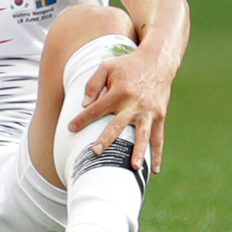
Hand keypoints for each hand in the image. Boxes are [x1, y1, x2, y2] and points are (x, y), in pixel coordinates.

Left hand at [68, 48, 172, 172]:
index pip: (96, 109)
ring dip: (138, 152)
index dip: (82, 119)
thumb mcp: (106, 67)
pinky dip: (157, 154)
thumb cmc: (127, 65)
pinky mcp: (160, 116)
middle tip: (95, 152)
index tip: (71, 128)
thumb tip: (84, 105)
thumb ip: (93, 85)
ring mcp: (149, 112)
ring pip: (143, 135)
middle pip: (118, 125)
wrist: (157, 61)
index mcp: (119, 92)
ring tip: (134, 168)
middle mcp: (134, 104)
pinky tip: (154, 170)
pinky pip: (158, 138)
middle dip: (106, 140)